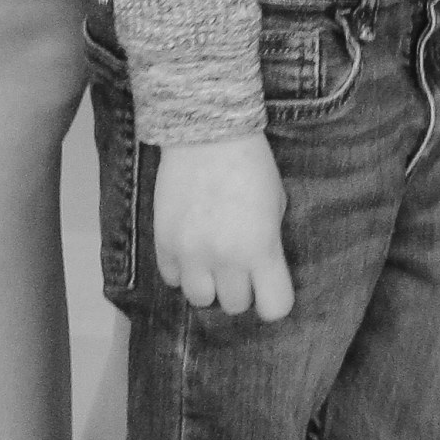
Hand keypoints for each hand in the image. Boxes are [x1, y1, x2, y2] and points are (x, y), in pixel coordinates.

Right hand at [152, 130, 292, 318]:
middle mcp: (225, 258)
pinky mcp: (163, 244)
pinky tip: (189, 246)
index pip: (274, 307)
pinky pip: (172, 279)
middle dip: (240, 288)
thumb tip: (260, 268)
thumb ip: (268, 241)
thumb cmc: (251, 164)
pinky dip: (182, 269)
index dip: (273, 300)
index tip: (269, 288)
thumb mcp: (276, 203)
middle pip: (235, 305)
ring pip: (200, 300)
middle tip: (238, 263)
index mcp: (261, 248)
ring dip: (208, 283)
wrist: (206, 132)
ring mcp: (190, 253)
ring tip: (211, 258)